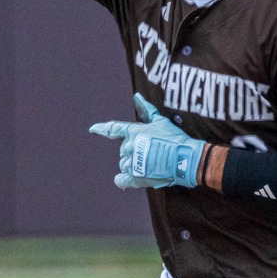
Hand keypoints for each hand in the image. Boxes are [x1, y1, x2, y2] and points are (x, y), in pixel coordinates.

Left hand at [89, 95, 207, 189]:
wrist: (184, 158)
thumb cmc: (174, 138)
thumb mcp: (161, 121)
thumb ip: (147, 110)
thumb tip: (137, 97)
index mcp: (133, 132)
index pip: (112, 129)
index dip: (101, 128)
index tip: (93, 129)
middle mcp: (128, 147)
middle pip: (123, 150)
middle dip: (134, 151)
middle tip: (152, 153)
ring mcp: (131, 163)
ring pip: (124, 164)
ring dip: (133, 164)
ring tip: (151, 165)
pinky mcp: (135, 177)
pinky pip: (121, 180)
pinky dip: (122, 180)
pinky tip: (127, 180)